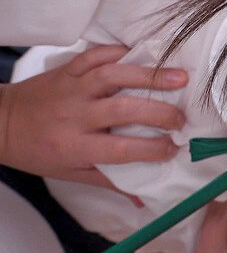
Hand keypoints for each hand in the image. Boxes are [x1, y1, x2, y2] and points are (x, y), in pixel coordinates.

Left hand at [0, 45, 187, 194]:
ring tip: (180, 77)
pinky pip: (96, 54)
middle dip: (159, 112)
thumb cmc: (40, 152)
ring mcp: (72, 88)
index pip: (121, 149)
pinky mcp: (68, 68)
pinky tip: (144, 55)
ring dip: (149, 75)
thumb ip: (111, 182)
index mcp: (75, 146)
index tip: (173, 149)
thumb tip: (145, 200)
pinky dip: (121, 51)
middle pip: (123, 110)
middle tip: (182, 117)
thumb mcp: (72, 173)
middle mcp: (75, 116)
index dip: (152, 149)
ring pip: (113, 76)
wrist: (1, 123)